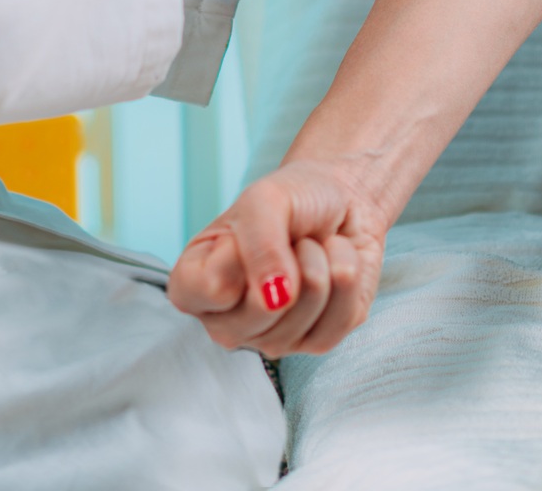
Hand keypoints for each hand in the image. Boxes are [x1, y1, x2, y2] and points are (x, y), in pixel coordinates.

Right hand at [168, 158, 387, 355]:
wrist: (343, 200)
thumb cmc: (293, 199)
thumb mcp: (265, 199)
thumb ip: (260, 242)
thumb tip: (275, 298)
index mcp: (195, 285)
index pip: (206, 289)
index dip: (236, 254)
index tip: (247, 233)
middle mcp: (227, 321)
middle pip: (263, 309)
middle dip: (290, 256)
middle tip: (289, 238)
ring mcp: (271, 339)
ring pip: (304, 311)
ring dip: (321, 261)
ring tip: (311, 247)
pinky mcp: (316, 342)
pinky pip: (339, 320)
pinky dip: (346, 276)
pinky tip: (333, 264)